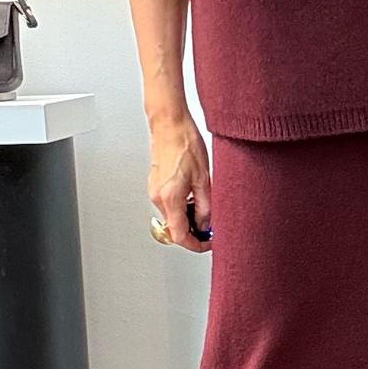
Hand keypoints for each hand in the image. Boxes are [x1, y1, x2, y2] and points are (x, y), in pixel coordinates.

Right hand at [147, 111, 211, 253]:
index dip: (196, 244)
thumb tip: (208, 224)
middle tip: (212, 225)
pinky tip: (195, 194)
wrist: (169, 124)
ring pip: (173, 216)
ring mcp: (155, 191)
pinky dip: (183, 206)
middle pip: (175, 228)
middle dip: (195, 230)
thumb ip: (205, 206)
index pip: (179, 236)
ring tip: (205, 204)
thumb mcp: (204, 178)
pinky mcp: (156, 184)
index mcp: (169, 198)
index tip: (208, 244)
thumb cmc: (185, 143)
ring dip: (190, 217)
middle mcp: (158, 197)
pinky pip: (170, 204)